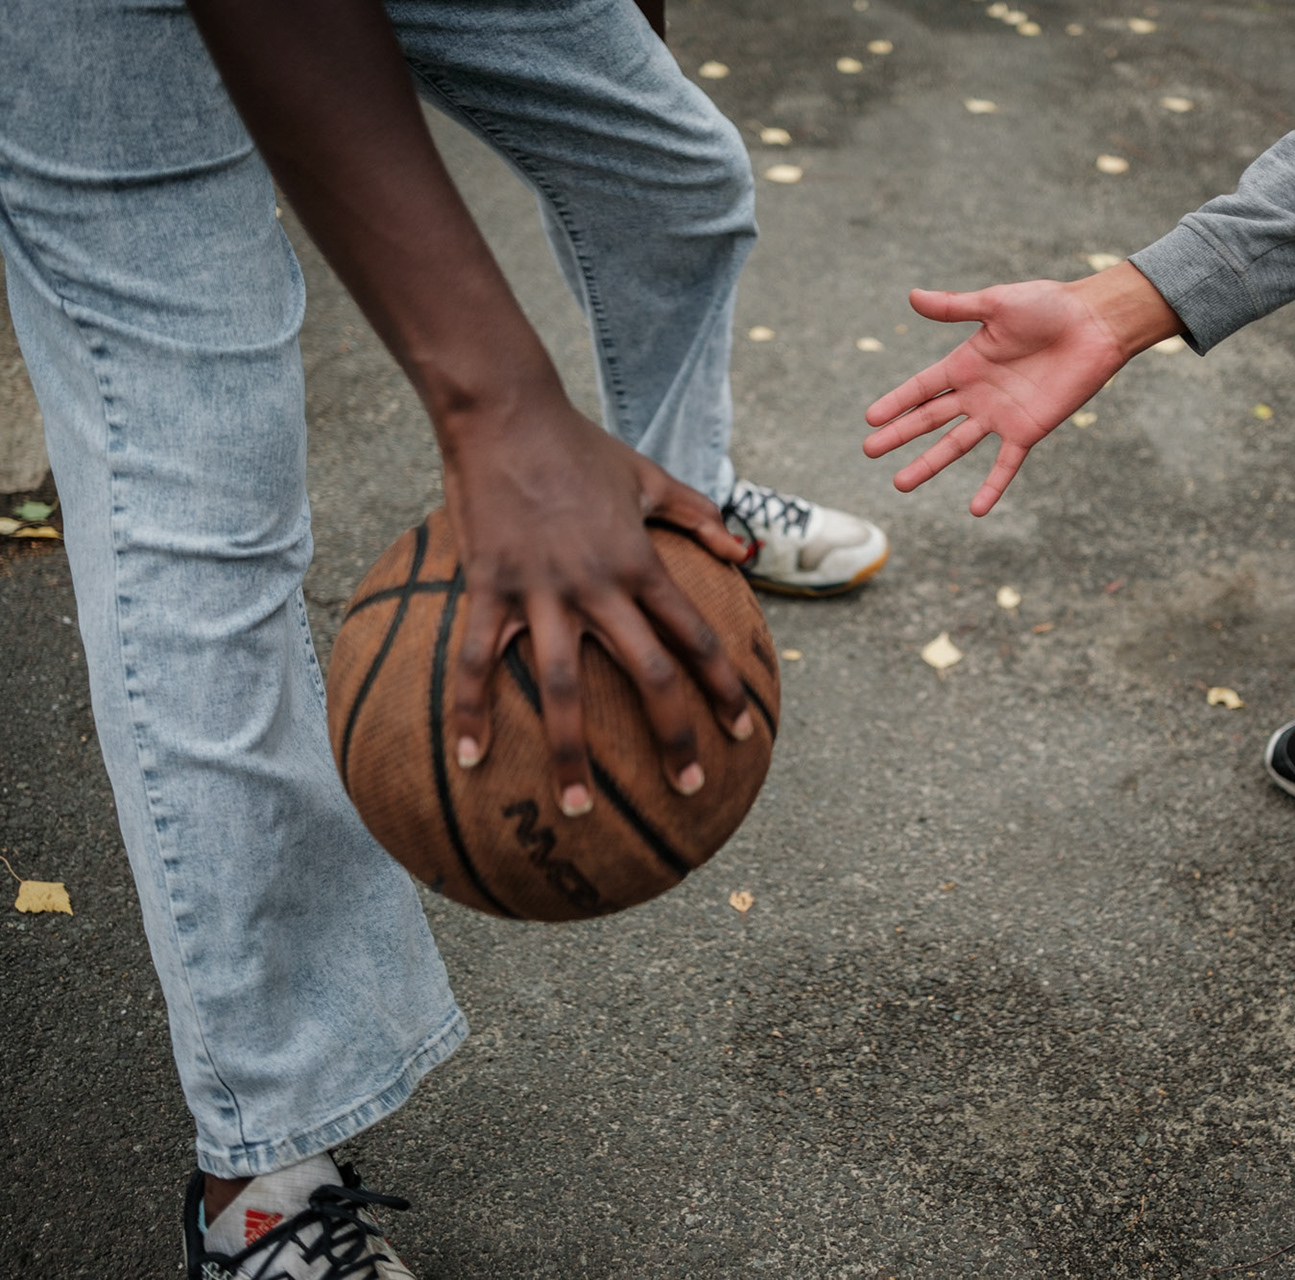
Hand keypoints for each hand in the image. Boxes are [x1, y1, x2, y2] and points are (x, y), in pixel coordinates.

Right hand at [440, 382, 751, 817]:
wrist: (505, 413)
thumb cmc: (579, 447)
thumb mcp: (650, 478)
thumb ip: (699, 517)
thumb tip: (746, 554)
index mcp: (640, 564)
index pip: (695, 637)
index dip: (723, 687)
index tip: (742, 731)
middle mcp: (598, 586)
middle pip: (647, 675)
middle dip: (673, 736)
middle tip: (691, 787)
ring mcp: (540, 591)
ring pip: (560, 687)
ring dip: (571, 752)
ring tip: (579, 809)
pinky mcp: (487, 588)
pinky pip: (476, 662)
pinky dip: (470, 713)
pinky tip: (470, 762)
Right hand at [864, 264, 1183, 514]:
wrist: (1094, 324)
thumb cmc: (1048, 306)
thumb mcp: (996, 304)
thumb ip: (955, 307)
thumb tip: (912, 296)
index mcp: (966, 363)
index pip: (922, 388)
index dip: (897, 402)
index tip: (870, 418)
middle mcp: (978, 393)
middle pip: (930, 420)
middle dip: (899, 436)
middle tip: (869, 451)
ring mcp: (1001, 415)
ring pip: (956, 446)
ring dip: (928, 465)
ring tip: (900, 484)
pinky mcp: (1028, 430)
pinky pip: (1006, 464)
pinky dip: (992, 487)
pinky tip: (976, 510)